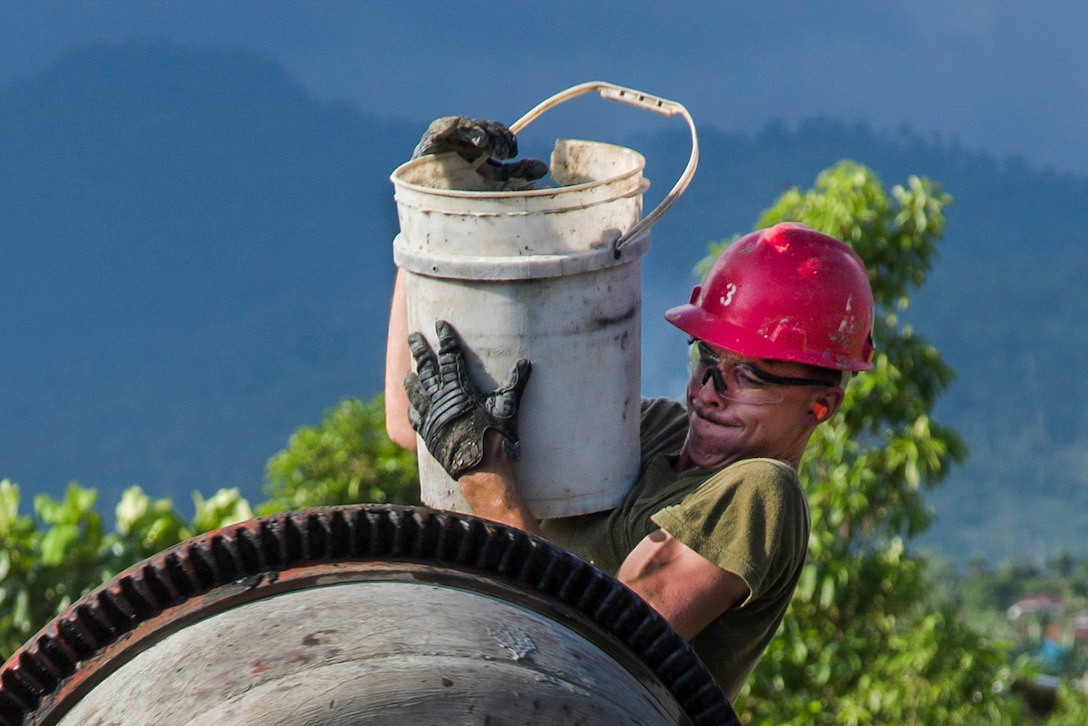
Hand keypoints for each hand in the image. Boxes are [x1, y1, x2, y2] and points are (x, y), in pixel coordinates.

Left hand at [404, 320, 531, 478]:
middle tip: (413, 336)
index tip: (439, 324)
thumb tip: (526, 364)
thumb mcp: (508, 407)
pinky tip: (411, 407)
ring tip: (408, 372)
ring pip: (416, 392)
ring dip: (412, 380)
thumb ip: (515, 384)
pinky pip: (415, 418)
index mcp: (459, 388)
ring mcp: (431, 417)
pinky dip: (412, 410)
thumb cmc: (496, 436)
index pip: (450, 356)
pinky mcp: (428, 434)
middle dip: (420, 350)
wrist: (480, 468)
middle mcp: (440, 399)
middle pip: (426, 368)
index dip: (445, 339)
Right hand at [411, 116, 547, 186]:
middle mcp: (465, 141)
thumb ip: (516, 175)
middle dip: (496, 137)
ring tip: (484, 143)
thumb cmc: (463, 197)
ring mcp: (448, 140)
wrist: (433, 210)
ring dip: (479, 132)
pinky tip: (467, 137)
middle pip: (485, 128)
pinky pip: (443, 126)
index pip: (498, 134)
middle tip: (501, 153)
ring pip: (468, 125)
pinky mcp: (430, 142)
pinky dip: (454, 126)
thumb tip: (543, 169)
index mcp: (480, 148)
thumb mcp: (494, 185)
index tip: (513, 154)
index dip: (507, 140)